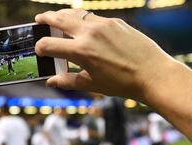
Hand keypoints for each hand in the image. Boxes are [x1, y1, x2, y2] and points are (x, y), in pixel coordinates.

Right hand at [35, 9, 174, 102]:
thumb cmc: (122, 83)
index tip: (40, 50)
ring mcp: (104, 24)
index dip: (40, 48)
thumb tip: (51, 80)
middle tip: (39, 20)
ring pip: (76, 14)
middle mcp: (90, 33)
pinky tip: (82, 26)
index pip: (49, 44)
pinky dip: (83, 20)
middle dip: (45, 19)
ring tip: (58, 18)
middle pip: (59, 19)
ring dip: (64, 15)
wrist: (152, 74)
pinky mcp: (116, 22)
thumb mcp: (92, 84)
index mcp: (81, 51)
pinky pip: (93, 17)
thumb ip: (68, 81)